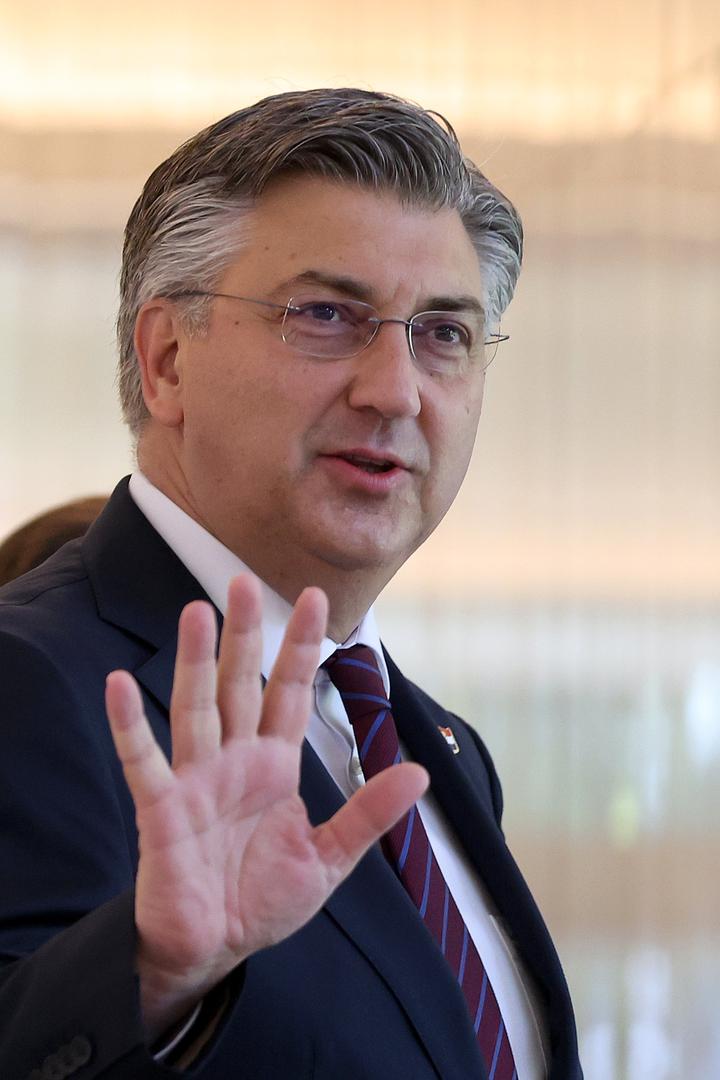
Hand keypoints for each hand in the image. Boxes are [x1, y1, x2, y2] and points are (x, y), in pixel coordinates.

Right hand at [105, 575, 427, 1041]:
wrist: (215, 947)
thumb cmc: (263, 898)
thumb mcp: (328, 858)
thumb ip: (369, 815)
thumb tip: (420, 772)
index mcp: (273, 765)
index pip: (287, 692)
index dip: (299, 646)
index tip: (313, 597)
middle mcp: (233, 761)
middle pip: (238, 684)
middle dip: (242, 634)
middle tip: (241, 579)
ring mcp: (195, 780)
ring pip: (195, 708)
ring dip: (193, 661)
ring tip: (195, 612)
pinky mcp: (162, 811)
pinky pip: (144, 761)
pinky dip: (130, 725)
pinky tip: (119, 685)